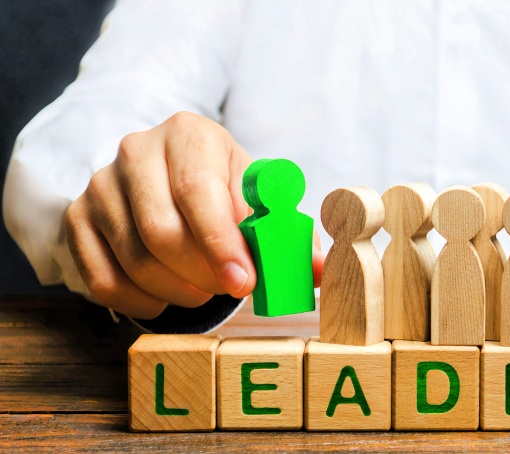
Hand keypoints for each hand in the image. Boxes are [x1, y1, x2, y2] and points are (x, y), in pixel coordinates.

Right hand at [65, 112, 324, 318]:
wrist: (169, 173)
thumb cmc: (224, 189)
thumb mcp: (259, 198)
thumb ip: (289, 234)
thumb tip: (317, 273)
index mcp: (190, 135)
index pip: (199, 192)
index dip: (221, 245)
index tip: (243, 282)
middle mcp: (137, 151)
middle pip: (161, 231)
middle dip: (201, 275)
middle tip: (227, 291)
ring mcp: (101, 184)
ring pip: (133, 260)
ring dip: (176, 292)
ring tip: (202, 291)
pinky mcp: (78, 217)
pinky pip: (101, 278)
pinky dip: (139, 301)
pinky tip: (166, 298)